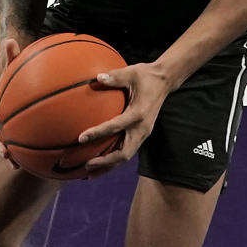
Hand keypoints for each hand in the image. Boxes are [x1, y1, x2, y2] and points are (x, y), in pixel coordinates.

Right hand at [0, 37, 21, 163]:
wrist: (13, 69)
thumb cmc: (12, 62)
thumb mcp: (10, 56)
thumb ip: (10, 52)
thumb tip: (9, 40)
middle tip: (6, 155)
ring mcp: (4, 120)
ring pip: (4, 139)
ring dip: (9, 152)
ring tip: (17, 166)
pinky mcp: (14, 124)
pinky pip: (18, 137)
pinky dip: (23, 147)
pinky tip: (36, 158)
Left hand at [77, 62, 169, 178]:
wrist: (165, 81)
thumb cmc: (146, 75)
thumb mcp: (132, 72)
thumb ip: (115, 76)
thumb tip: (97, 78)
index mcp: (138, 113)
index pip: (116, 127)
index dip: (98, 133)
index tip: (81, 138)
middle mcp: (142, 128)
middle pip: (123, 154)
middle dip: (105, 162)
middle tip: (86, 165)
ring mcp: (143, 133)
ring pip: (125, 156)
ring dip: (108, 166)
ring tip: (89, 174)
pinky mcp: (142, 134)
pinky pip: (127, 150)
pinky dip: (113, 159)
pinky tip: (100, 162)